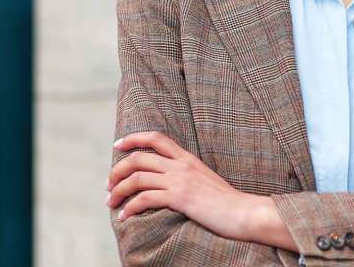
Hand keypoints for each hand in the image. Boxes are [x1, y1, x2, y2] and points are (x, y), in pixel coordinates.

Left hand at [106, 131, 267, 241]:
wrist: (244, 212)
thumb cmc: (226, 202)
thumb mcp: (205, 179)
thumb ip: (186, 174)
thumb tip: (167, 180)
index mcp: (187, 158)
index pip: (156, 138)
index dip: (133, 138)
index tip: (117, 145)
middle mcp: (181, 165)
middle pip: (139, 158)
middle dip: (117, 170)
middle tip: (109, 185)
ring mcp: (180, 180)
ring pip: (137, 178)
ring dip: (118, 190)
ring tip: (110, 202)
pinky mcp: (180, 198)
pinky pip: (145, 199)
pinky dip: (129, 207)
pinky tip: (124, 216)